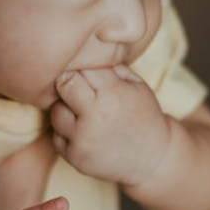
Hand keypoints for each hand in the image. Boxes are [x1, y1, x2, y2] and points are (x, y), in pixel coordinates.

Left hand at [51, 65, 171, 185]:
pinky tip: (84, 131)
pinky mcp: (74, 157)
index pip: (83, 69)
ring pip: (56, 111)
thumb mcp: (138, 86)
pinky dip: (67, 131)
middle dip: (69, 83)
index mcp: (114, 94)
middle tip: (79, 87)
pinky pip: (56, 135)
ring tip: (84, 112)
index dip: (84, 69)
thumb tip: (87, 52)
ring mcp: (83, 139)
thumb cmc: (144, 116)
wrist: (153, 157)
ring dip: (66, 108)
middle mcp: (96, 117)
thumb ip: (114, 68)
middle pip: (63, 85)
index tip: (88, 74)